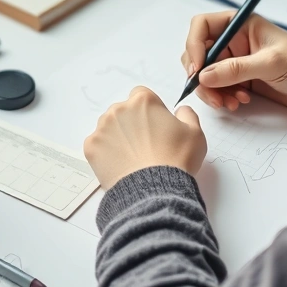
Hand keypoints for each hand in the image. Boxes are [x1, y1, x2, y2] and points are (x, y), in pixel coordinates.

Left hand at [84, 86, 206, 188]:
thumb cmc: (176, 159)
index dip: (150, 110)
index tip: (155, 126)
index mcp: (143, 101)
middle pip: (123, 111)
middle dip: (132, 123)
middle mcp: (119, 109)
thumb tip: (179, 111)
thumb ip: (187, 114)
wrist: (154, 190)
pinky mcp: (91, 147)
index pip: (142, 96)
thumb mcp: (195, 133)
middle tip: (145, 145)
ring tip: (133, 158)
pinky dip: (106, 153)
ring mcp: (102, 128)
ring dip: (118, 137)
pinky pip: (98, 145)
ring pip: (109, 128)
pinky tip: (121, 165)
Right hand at [181, 11, 286, 115]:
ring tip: (229, 103)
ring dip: (211, 91)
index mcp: (242, 25)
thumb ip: (235, 69)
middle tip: (211, 94)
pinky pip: (219, 88)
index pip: (202, 26)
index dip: (193, 45)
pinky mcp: (243, 81)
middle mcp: (236, 41)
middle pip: (199, 53)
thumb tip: (203, 76)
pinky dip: (222, 97)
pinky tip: (239, 103)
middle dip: (200, 75)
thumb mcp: (271, 63)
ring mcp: (238, 62)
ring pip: (206, 75)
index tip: (196, 68)